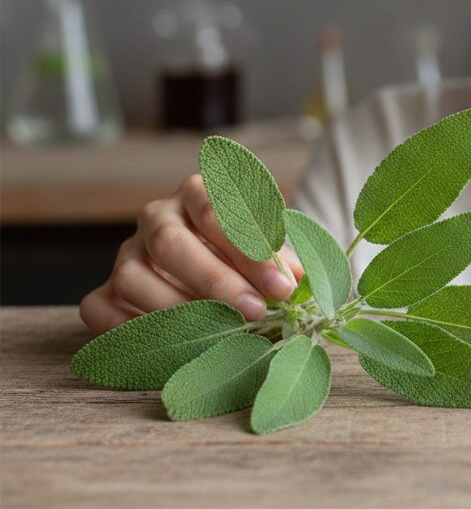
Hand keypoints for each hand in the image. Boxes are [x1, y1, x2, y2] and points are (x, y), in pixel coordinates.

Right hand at [79, 173, 305, 335]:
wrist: (205, 262)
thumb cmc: (242, 252)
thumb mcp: (266, 247)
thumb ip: (280, 259)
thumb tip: (301, 280)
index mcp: (197, 191)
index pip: (218, 209)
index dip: (250, 249)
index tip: (282, 286)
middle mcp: (157, 216)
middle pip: (171, 243)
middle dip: (215, 281)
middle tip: (255, 312)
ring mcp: (126, 252)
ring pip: (132, 276)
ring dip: (176, 310)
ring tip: (218, 334)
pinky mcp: (103, 290)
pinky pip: (99, 308)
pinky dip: (126, 330)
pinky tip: (166, 347)